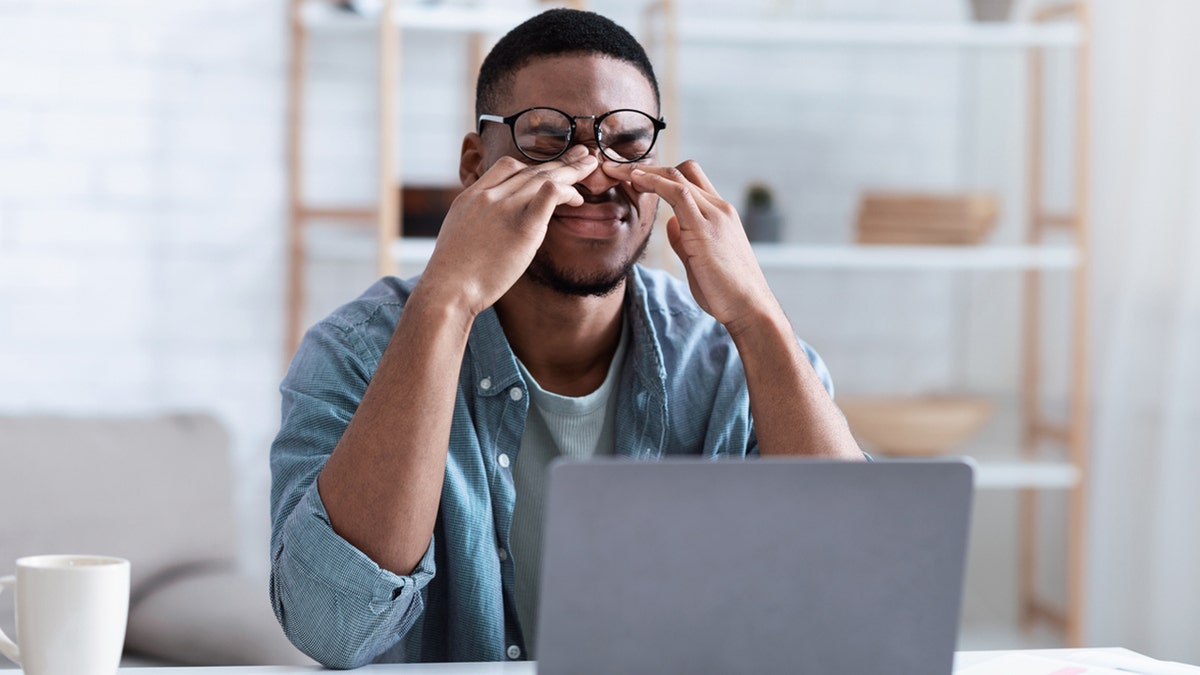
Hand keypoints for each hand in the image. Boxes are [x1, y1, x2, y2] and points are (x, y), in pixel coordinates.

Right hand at [420, 145, 598, 315]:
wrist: (448, 289)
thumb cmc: (452, 274)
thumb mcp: (458, 234)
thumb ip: (478, 222)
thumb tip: (491, 229)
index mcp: (472, 196)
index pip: (506, 166)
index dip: (533, 165)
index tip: (549, 168)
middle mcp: (489, 196)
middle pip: (531, 168)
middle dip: (560, 160)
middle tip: (582, 153)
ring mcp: (506, 208)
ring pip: (543, 177)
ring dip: (571, 170)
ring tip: (590, 166)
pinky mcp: (523, 226)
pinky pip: (549, 195)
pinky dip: (566, 190)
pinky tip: (577, 196)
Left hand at [603, 160, 777, 332]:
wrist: (748, 306)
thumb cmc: (725, 289)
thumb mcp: (699, 259)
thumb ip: (685, 238)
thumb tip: (671, 223)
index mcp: (719, 214)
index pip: (691, 181)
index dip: (661, 175)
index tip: (633, 178)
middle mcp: (719, 208)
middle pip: (683, 171)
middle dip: (648, 167)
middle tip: (617, 169)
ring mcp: (715, 214)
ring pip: (678, 176)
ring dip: (644, 171)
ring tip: (616, 170)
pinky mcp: (705, 226)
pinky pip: (678, 193)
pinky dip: (653, 182)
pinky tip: (634, 179)